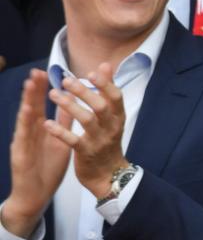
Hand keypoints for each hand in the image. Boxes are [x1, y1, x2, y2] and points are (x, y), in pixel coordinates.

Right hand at [2, 70, 69, 238]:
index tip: (49, 71)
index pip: (43, 106)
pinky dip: (25, 124)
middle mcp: (30, 133)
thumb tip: (71, 103)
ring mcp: (23, 143)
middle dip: (35, 89)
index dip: (45, 89)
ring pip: (25, 119)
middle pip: (32, 107)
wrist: (34, 194)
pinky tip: (27, 112)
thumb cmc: (46, 167)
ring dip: (27, 101)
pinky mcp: (20, 155)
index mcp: (41, 130)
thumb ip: (64, 122)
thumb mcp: (59, 141)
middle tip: (38, 70)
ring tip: (30, 84)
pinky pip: (24, 138)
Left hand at [49, 65, 127, 200]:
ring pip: (86, 120)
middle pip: (100, 106)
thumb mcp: (113, 116)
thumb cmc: (108, 140)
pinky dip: (59, 131)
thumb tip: (107, 65)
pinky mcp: (85, 153)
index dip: (105, 84)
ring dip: (69, 106)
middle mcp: (111, 127)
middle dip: (83, 92)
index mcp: (118, 117)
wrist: (108, 174)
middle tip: (65, 81)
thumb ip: (107, 90)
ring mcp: (99, 140)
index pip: (116, 96)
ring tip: (53, 95)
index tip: (90, 73)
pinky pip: (72, 140)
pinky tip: (47, 123)